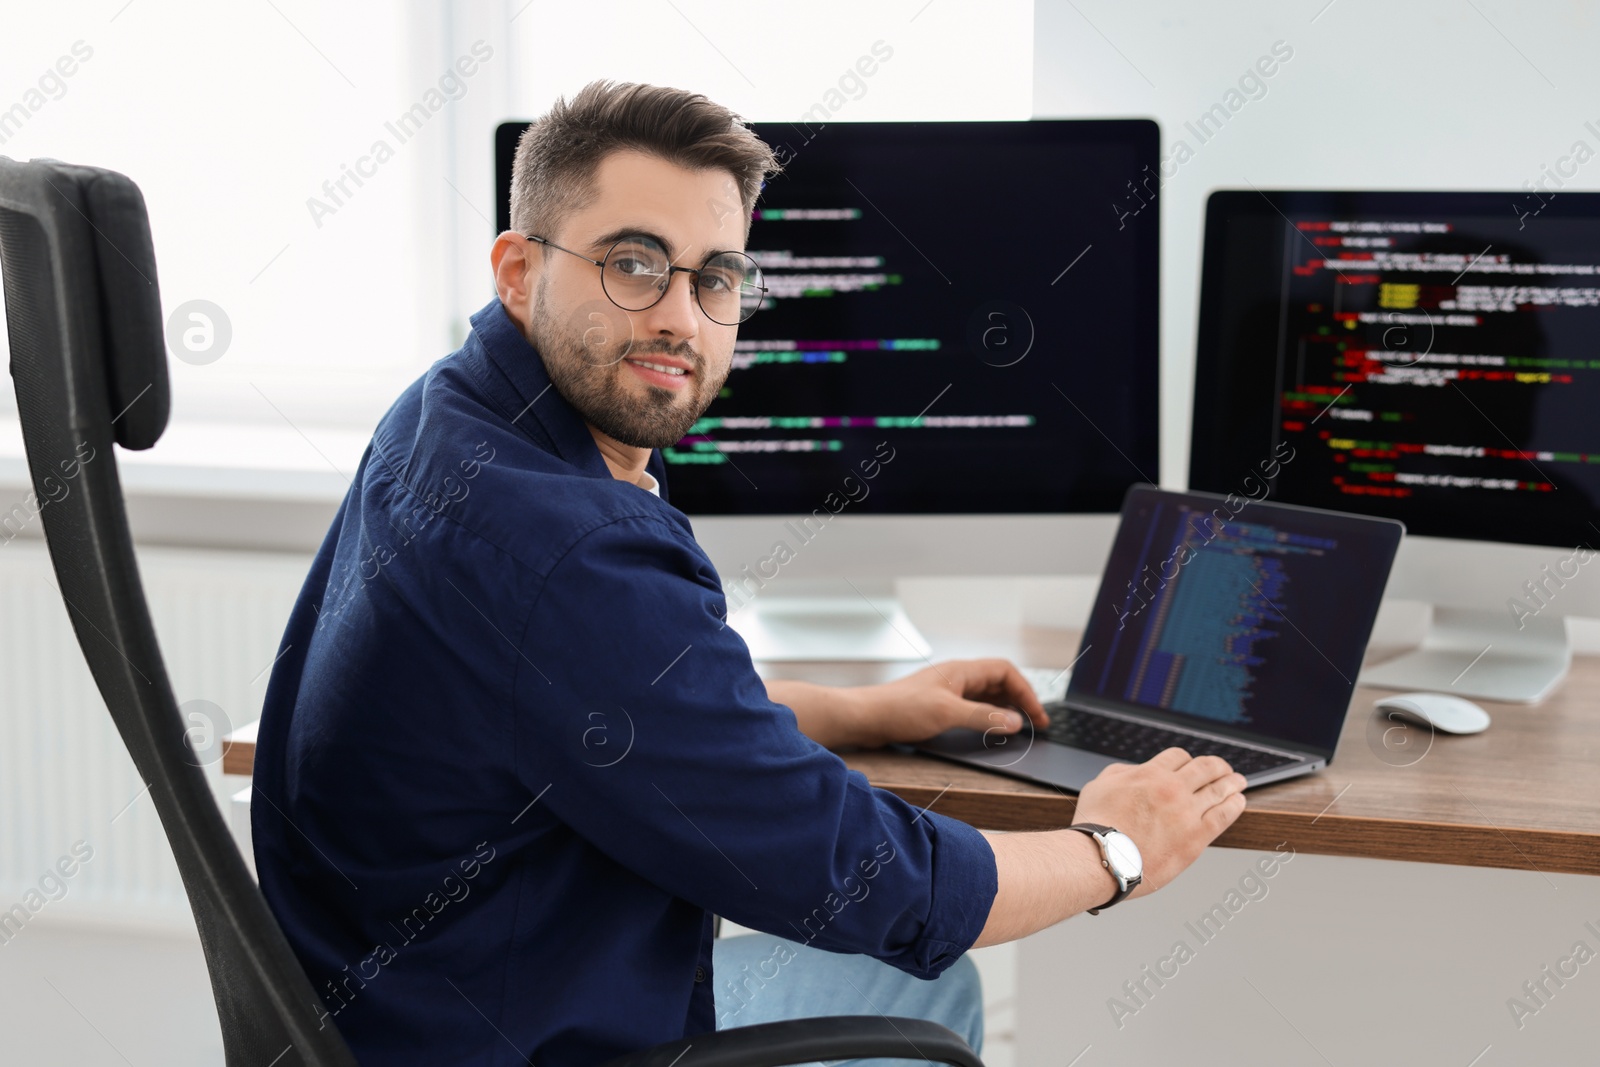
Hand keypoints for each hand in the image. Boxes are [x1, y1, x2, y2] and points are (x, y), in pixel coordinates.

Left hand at [851, 658, 1049, 747]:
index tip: (1037, 715)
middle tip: (1035, 722)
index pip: (1005, 671)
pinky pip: (973, 706)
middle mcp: (957, 677)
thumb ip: (983, 717)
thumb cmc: (900, 708)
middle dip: (1020, 699)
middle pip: (999, 682)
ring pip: (986, 694)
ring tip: (1019, 725)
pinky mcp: (939, 705)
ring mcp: (948, 691)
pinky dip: (988, 715)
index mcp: (961, 671)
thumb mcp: (947, 714)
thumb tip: (1015, 721)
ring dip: (1005, 707)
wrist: (867, 717)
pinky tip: (991, 728)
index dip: (1026, 691)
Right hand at [1073, 748, 1246, 899]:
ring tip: (1238, 781)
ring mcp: (1187, 813)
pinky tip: (1239, 801)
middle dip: (1217, 766)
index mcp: (1150, 774)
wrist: (1102, 858)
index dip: (1186, 760)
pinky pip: (1223, 816)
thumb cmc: (1096, 826)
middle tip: (1223, 768)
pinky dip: (1234, 806)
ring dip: (1231, 782)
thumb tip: (1136, 771)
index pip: (1179, 757)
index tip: (1190, 766)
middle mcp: (1172, 789)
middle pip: (1205, 768)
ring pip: (1218, 789)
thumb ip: (1123, 773)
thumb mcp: (1100, 785)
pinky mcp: (1196, 838)